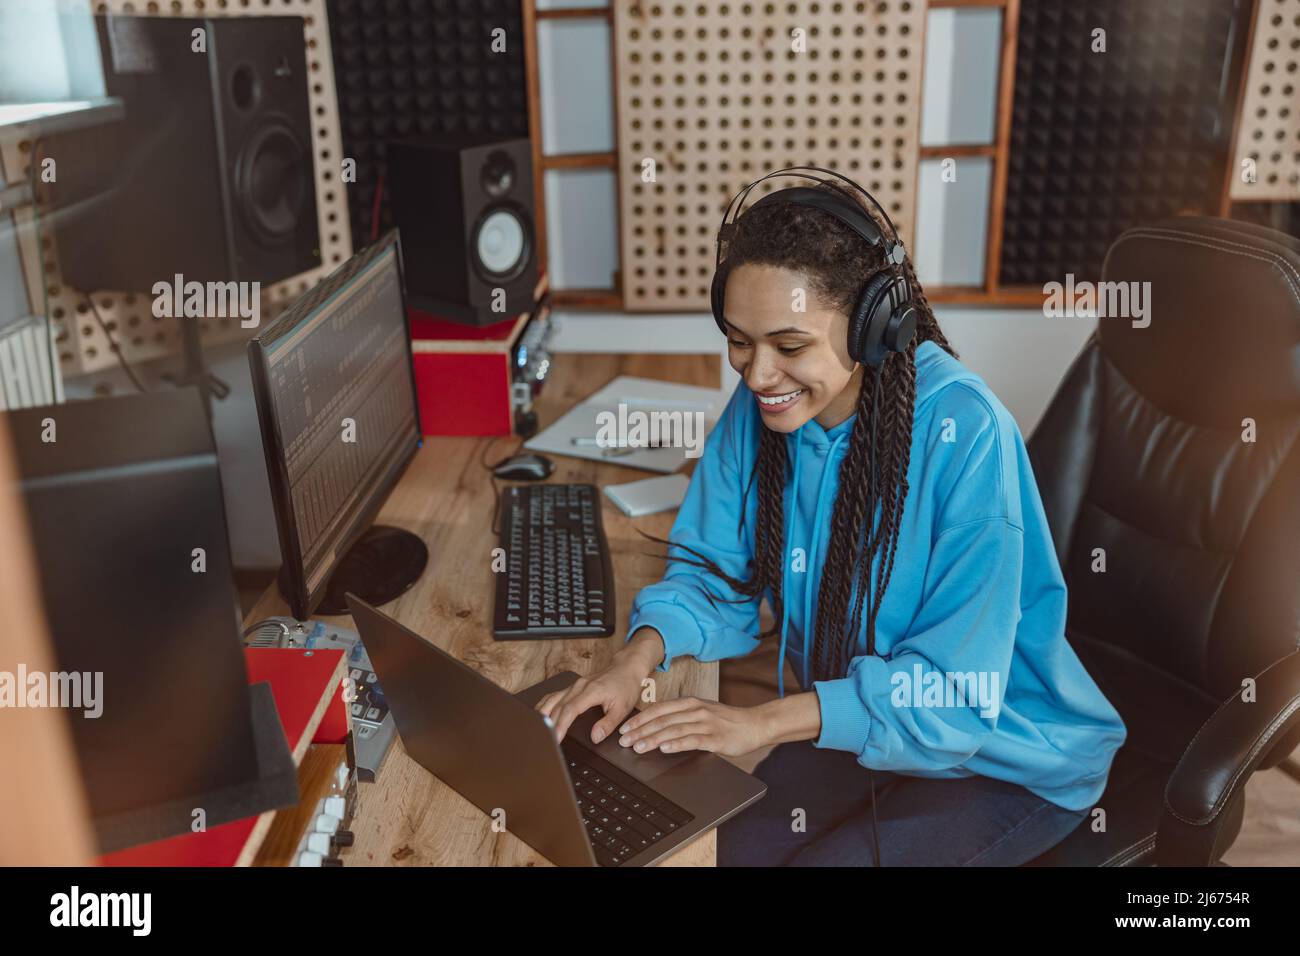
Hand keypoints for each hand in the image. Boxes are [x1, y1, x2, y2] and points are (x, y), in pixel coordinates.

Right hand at [535, 656, 645, 745]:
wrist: (626, 668)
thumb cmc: (626, 686)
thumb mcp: (623, 708)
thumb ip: (608, 724)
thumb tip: (595, 737)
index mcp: (591, 691)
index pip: (570, 709)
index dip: (561, 725)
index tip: (556, 738)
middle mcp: (579, 686)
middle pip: (557, 706)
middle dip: (549, 725)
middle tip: (544, 742)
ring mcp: (574, 685)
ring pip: (552, 699)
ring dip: (543, 714)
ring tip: (537, 731)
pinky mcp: (573, 686)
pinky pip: (554, 696)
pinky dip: (545, 706)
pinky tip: (540, 715)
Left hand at [616, 697, 771, 757]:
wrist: (755, 724)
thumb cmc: (727, 721)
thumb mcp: (702, 712)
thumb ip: (681, 716)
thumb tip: (655, 726)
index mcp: (690, 703)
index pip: (658, 710)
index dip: (639, 719)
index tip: (624, 729)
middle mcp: (695, 710)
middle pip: (662, 720)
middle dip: (640, 731)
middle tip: (624, 741)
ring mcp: (706, 723)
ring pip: (674, 730)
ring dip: (653, 739)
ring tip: (638, 747)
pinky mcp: (715, 738)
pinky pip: (692, 740)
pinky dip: (676, 744)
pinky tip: (664, 748)